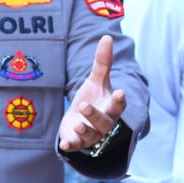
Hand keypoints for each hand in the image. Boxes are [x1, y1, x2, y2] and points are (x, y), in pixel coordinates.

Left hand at [58, 36, 127, 151]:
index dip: (119, 100)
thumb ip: (102, 62)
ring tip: (76, 122)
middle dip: (95, 115)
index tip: (120, 92)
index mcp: (110, 107)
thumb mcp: (95, 80)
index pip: (118, 105)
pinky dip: (70, 145)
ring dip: (84, 129)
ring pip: (90, 135)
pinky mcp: (77, 141)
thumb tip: (106, 37)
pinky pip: (75, 145)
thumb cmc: (92, 98)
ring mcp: (90, 134)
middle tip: (84, 106)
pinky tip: (64, 144)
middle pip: (104, 122)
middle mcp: (104, 123)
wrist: (79, 119)